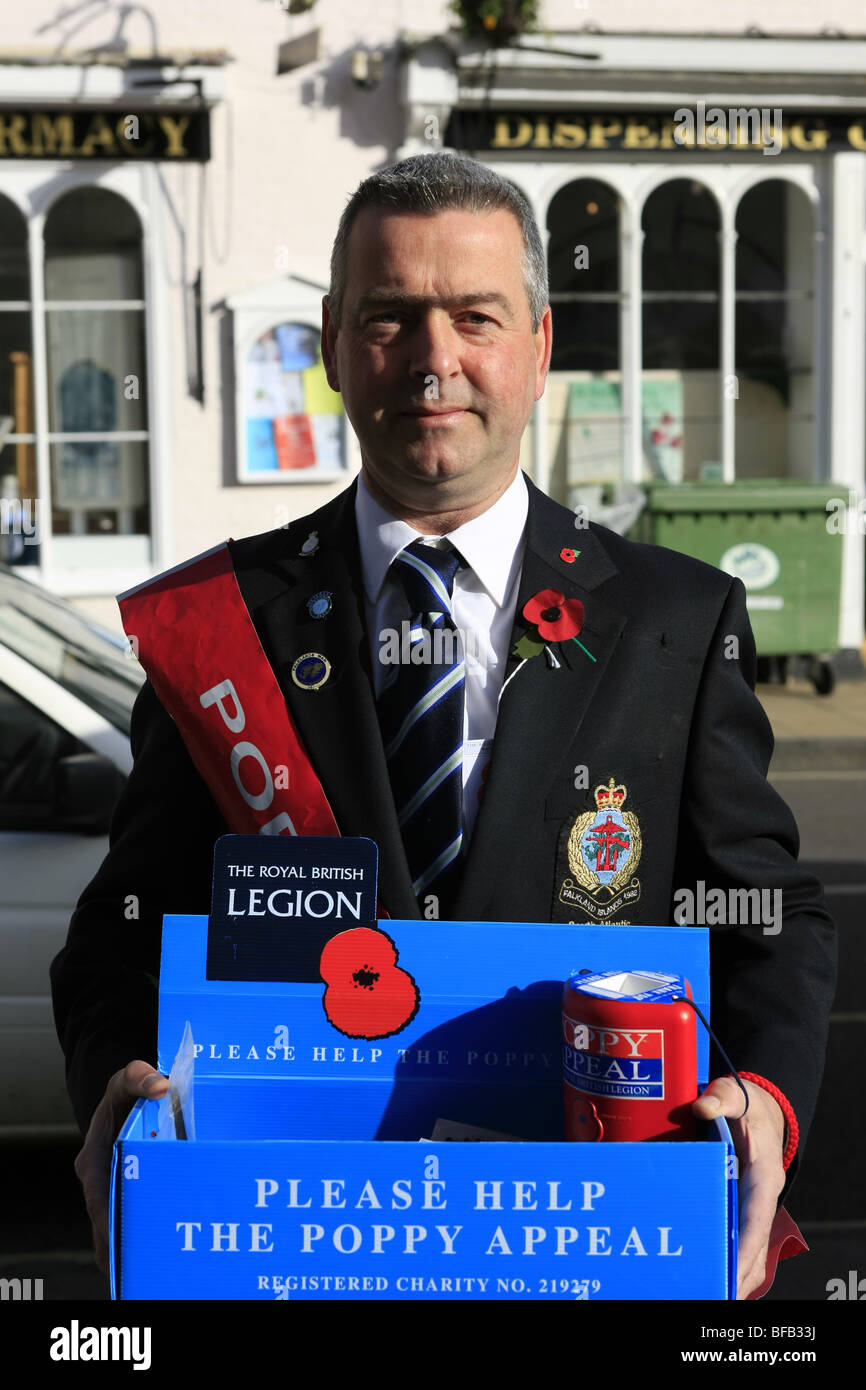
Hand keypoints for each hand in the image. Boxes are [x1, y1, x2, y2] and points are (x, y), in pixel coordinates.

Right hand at [74, 1060, 168, 1276]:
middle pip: (111, 1226)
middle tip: (156, 1262)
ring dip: (141, 1245)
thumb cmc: (124, 1094)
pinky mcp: (132, 1195)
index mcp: (93, 1164)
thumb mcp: (127, 1079)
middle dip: (129, 1246)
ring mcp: (115, 1193)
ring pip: (123, 1229)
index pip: (99, 1203)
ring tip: (168, 1263)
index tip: (128, 1245)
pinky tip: (176, 1242)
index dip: (112, 1227)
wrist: (126, 1101)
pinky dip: (151, 1233)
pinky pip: (138, 1219)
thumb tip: (161, 1086)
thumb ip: (139, 1077)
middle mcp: (100, 1184)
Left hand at [692, 1077, 785, 1299]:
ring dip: (735, 1275)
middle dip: (738, 1273)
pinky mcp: (740, 1208)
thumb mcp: (735, 1096)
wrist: (758, 1109)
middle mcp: (760, 1197)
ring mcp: (751, 1206)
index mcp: (763, 1175)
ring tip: (709, 1293)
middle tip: (714, 1292)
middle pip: (754, 1245)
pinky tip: (711, 1279)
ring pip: (750, 1250)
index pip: (757, 1217)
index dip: (746, 1246)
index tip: (733, 1270)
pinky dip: (731, 1263)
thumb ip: (721, 1099)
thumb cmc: (746, 1106)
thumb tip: (703, 1106)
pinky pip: (740, 1242)